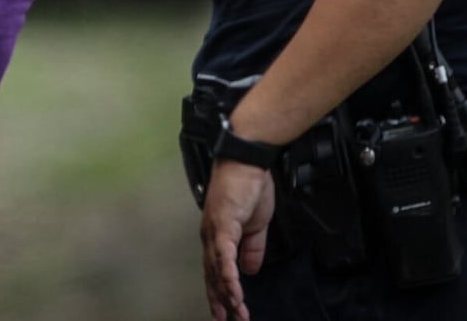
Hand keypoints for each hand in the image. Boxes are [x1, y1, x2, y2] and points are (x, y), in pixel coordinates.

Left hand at [199, 160, 274, 320]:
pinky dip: (228, 275)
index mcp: (217, 234)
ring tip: (236, 313)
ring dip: (227, 293)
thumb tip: (249, 270)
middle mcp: (210, 234)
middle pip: (213, 274)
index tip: (225, 312)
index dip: (219, 291)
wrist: (247, 161)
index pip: (216, 269)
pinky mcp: (222, 223)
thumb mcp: (256, 224)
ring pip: (217, 269)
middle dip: (220, 300)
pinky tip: (234, 291)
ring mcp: (214, 229)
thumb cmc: (249, 186)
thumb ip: (252, 248)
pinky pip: (224, 255)